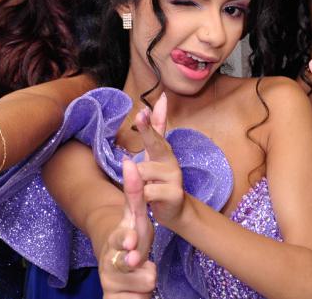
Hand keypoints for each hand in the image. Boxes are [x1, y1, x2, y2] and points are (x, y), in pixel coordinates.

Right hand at [99, 159, 155, 298]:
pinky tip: (136, 293)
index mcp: (119, 237)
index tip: (132, 239)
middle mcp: (111, 259)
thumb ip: (134, 192)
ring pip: (141, 284)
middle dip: (133, 263)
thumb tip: (129, 160)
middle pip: (126, 263)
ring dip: (146, 281)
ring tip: (144, 275)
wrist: (120, 273)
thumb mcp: (136, 217)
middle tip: (136, 257)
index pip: (122, 234)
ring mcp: (110, 281)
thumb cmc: (132, 241)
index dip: (126, 237)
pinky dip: (140, 298)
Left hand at [135, 94, 185, 228]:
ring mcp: (175, 176)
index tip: (144, 107)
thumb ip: (156, 130)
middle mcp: (170, 160)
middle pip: (156, 143)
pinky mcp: (175, 193)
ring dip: (136, 179)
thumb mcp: (155, 156)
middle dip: (147, 130)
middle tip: (140, 115)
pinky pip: (149, 191)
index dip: (151, 119)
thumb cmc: (160, 181)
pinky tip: (145, 199)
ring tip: (140, 187)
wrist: (174, 211)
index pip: (156, 132)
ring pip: (144, 171)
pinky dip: (143, 195)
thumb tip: (161, 100)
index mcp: (163, 151)